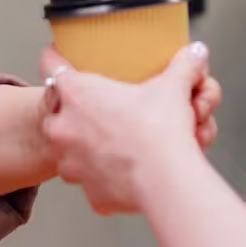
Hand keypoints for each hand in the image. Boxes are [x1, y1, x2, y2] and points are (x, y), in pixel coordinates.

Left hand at [41, 43, 214, 217]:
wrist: (167, 180)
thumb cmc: (161, 133)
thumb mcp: (173, 88)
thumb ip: (182, 66)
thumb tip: (195, 53)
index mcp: (78, 94)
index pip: (50, 62)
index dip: (56, 56)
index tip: (59, 56)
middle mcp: (64, 128)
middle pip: (56, 111)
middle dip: (75, 113)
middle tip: (101, 112)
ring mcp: (71, 164)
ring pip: (70, 151)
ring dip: (87, 147)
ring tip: (116, 144)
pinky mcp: (89, 193)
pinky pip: (93, 182)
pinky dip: (108, 178)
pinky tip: (128, 171)